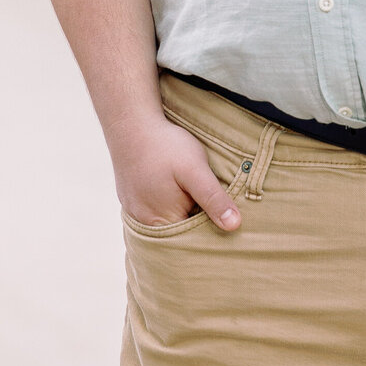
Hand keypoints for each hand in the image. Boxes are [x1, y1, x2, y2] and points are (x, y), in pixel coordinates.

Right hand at [112, 117, 240, 230]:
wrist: (131, 123)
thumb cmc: (165, 146)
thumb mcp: (195, 171)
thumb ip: (213, 199)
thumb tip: (234, 226)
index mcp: (162, 222)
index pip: (193, 242)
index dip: (211, 231)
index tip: (227, 218)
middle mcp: (144, 224)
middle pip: (179, 234)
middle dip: (197, 222)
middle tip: (210, 200)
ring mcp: (134, 211)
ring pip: (167, 221)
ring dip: (182, 212)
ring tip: (193, 194)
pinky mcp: (131, 199)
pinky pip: (153, 211)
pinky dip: (167, 204)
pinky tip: (175, 189)